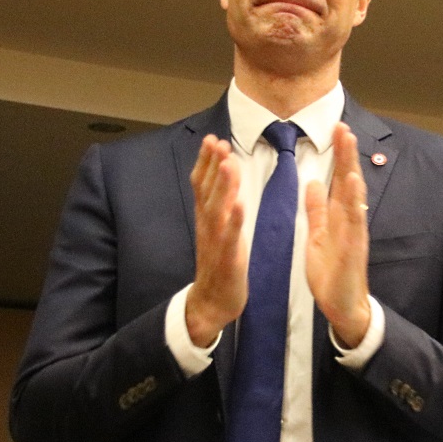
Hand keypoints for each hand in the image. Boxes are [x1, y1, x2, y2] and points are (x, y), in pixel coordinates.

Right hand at [185, 135, 247, 346]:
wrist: (211, 302)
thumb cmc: (219, 263)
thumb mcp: (216, 230)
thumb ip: (218, 205)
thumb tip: (223, 178)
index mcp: (206, 218)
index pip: (202, 184)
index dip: (206, 161)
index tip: (213, 139)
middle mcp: (208, 226)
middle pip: (207, 191)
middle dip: (212, 165)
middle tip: (217, 141)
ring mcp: (216, 242)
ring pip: (217, 209)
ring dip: (223, 186)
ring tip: (228, 163)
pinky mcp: (228, 259)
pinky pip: (230, 237)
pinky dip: (235, 221)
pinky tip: (240, 205)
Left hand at [305, 123, 371, 347]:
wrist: (343, 305)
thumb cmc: (332, 272)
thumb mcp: (318, 235)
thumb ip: (317, 210)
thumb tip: (312, 183)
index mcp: (340, 216)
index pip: (340, 178)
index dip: (339, 154)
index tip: (336, 128)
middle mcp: (350, 220)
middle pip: (349, 180)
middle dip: (346, 153)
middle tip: (343, 124)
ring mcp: (354, 233)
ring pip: (354, 195)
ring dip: (352, 167)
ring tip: (349, 144)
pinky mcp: (353, 248)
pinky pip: (354, 222)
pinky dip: (354, 202)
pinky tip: (353, 184)